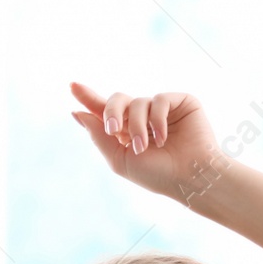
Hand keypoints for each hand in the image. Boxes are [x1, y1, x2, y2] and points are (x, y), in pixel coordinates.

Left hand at [68, 85, 226, 205]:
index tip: (72, 86)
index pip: (104, 111)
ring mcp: (162, 109)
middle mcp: (143, 118)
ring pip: (137, 102)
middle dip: (111, 112)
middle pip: (117, 100)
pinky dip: (156, 119)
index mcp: (127, 132)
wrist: (190, 177)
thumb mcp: (120, 159)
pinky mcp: (180, 102)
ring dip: (137, 126)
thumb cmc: (157, 175)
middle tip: (113, 130)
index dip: (89, 98)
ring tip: (145, 146)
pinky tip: (162, 137)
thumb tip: (77, 113)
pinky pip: (158, 100)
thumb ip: (99, 136)